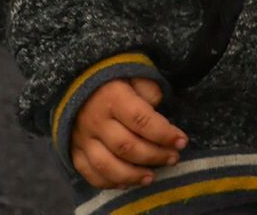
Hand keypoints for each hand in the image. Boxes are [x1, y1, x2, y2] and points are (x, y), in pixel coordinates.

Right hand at [71, 77, 186, 189]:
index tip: (182, 141)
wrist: (75, 81)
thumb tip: (157, 109)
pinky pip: (89, 173)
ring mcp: (82, 138)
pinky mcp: (74, 150)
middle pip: (127, 147)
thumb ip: (148, 90)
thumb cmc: (114, 79)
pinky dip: (108, 182)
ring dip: (133, 175)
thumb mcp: (134, 73)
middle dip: (155, 156)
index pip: (141, 120)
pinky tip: (126, 183)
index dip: (164, 133)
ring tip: (152, 177)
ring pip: (107, 165)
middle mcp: (95, 120)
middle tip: (173, 158)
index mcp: (112, 97)